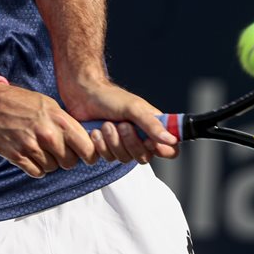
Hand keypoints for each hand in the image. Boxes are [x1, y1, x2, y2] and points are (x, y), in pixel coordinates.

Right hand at [0, 83, 98, 177]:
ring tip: (40, 148)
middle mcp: (48, 134)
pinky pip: (37, 172)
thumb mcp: (49, 106)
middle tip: (56, 149)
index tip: (84, 155)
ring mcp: (32, 146)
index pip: (87, 149)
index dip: (88, 155)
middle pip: (70, 162)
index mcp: (60, 120)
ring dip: (49, 162)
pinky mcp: (17, 156)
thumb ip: (66, 123)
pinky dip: (36, 167)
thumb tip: (83, 140)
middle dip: (65, 158)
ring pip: (53, 168)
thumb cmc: (22, 103)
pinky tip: (31, 155)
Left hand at [60, 78, 179, 163]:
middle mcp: (139, 138)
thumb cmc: (110, 97)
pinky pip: (107, 158)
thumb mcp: (134, 108)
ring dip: (113, 142)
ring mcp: (122, 145)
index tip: (150, 142)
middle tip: (121, 125)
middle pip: (144, 157)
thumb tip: (171, 140)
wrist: (82, 94)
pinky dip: (100, 145)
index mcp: (152, 127)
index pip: (170, 149)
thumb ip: (152, 125)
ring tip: (105, 124)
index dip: (163, 151)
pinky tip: (95, 132)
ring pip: (124, 159)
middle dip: (131, 142)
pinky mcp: (105, 149)